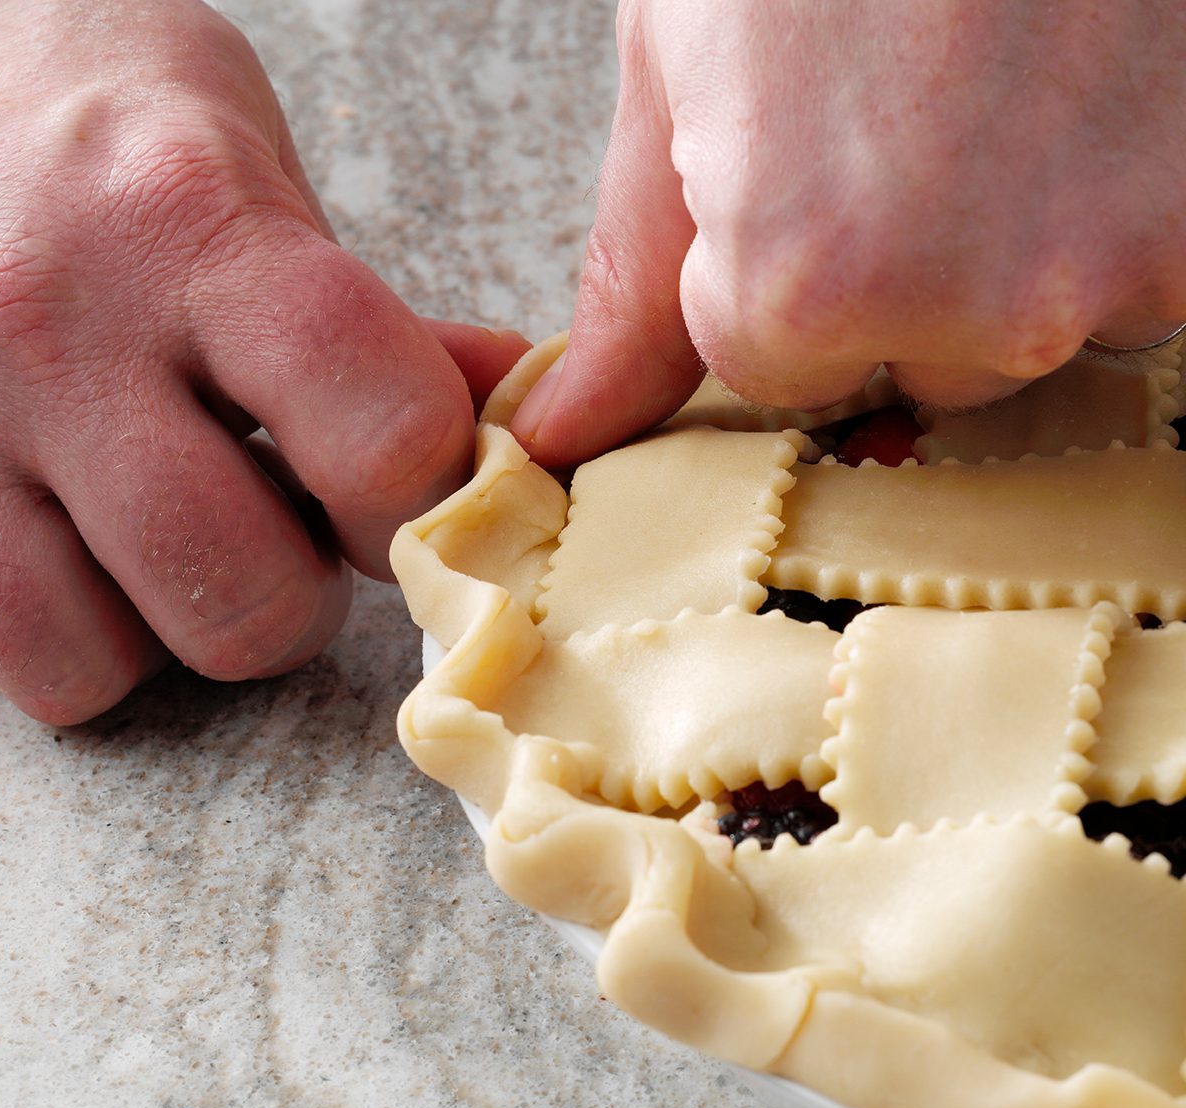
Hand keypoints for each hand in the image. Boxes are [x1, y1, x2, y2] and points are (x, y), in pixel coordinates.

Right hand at [0, 0, 527, 723]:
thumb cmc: (141, 156)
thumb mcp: (283, 203)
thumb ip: (396, 343)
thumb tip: (517, 446)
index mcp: (199, 235)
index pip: (379, 436)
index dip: (426, 504)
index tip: (417, 494)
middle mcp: (63, 333)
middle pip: (252, 598)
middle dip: (310, 594)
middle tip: (302, 530)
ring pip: (122, 653)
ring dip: (194, 626)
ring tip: (199, 538)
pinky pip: (35, 661)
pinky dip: (95, 641)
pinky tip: (112, 559)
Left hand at [512, 0, 1185, 464]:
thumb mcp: (676, 84)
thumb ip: (632, 295)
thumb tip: (568, 434)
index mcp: (803, 287)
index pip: (772, 373)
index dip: (775, 267)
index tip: (794, 163)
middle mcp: (965, 313)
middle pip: (904, 364)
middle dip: (890, 272)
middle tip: (903, 114)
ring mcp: (1102, 277)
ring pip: (1017, 330)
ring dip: (1001, 248)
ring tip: (992, 92)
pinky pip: (1128, 284)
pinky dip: (1099, 212)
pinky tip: (1072, 97)